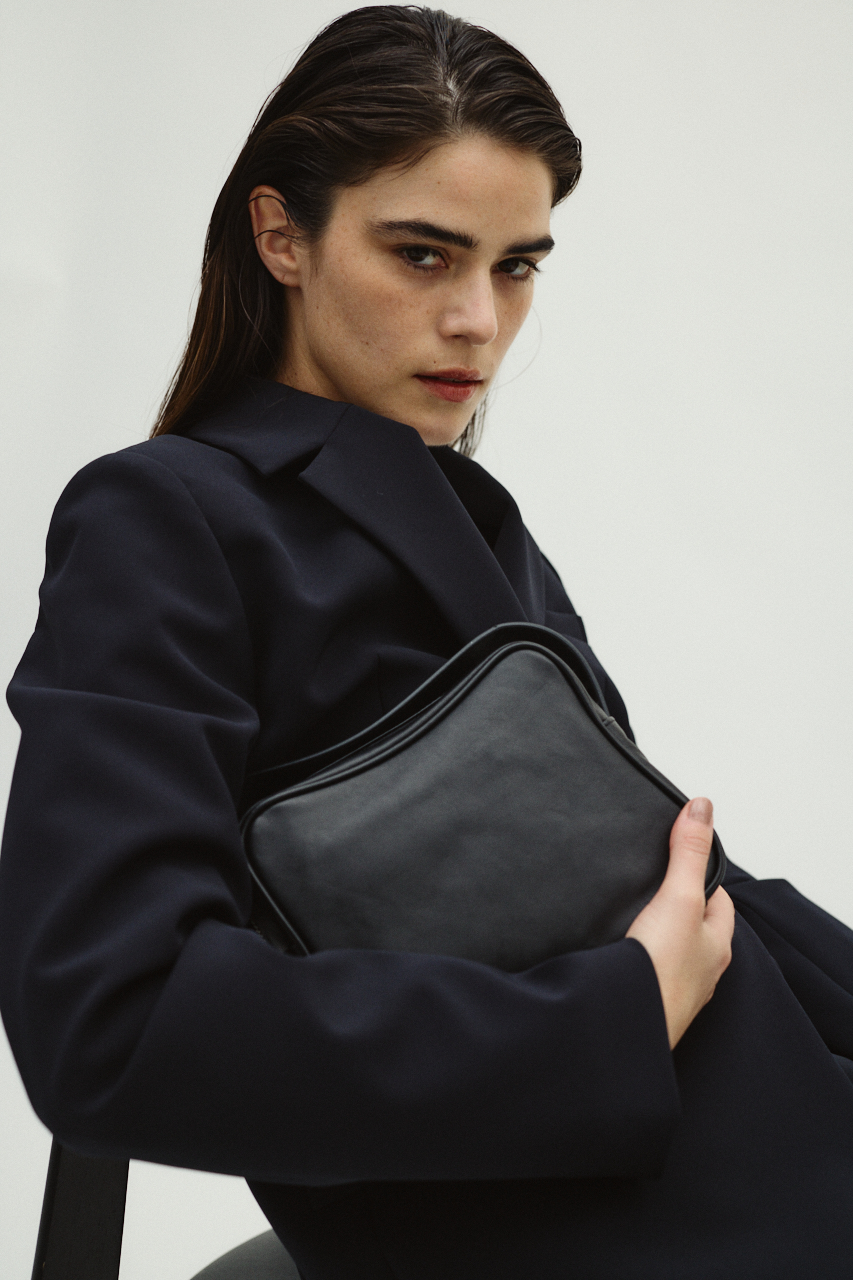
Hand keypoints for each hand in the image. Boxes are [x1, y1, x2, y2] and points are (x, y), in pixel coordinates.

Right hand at [626, 797, 734, 1048]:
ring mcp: (673, 986)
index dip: (701, 874)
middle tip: (653, 881)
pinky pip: (646, 967)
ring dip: (654, 930)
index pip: (720, 899)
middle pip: (694, 925)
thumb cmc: (661, 975)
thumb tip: (702, 807)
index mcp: (717, 943)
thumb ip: (688, 853)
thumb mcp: (679, 898)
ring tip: (632, 912)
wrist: (630, 1026)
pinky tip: (616, 948)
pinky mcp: (647, 997)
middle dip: (675, 903)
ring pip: (670, 949)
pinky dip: (635, 954)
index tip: (682, 856)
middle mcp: (700, 968)